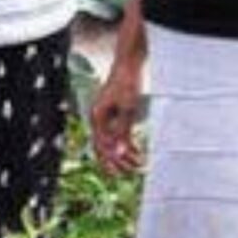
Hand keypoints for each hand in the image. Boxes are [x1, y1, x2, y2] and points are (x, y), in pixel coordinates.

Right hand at [88, 48, 146, 173]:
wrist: (129, 65)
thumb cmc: (127, 83)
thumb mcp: (128, 109)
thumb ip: (123, 131)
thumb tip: (120, 152)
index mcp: (97, 117)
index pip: (101, 145)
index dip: (111, 161)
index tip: (122, 172)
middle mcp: (98, 118)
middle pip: (105, 147)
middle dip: (118, 161)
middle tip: (132, 172)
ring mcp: (106, 117)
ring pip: (113, 142)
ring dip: (125, 154)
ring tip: (140, 165)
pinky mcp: (115, 114)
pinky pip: (119, 134)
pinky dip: (128, 144)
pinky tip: (138, 152)